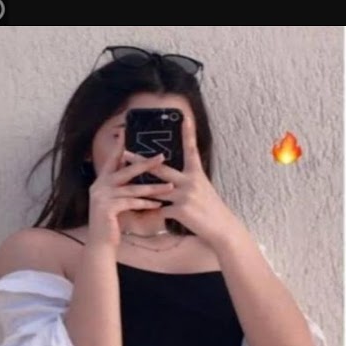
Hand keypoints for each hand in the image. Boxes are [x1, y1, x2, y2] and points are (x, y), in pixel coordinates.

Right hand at [87, 135, 173, 248]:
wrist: (100, 244)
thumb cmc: (112, 223)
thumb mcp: (117, 201)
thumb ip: (124, 188)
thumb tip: (137, 175)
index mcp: (101, 181)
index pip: (112, 160)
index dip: (120, 147)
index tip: (127, 132)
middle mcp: (99, 186)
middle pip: (126, 170)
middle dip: (145, 163)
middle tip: (162, 156)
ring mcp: (101, 196)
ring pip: (132, 188)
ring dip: (153, 187)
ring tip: (169, 186)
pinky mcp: (107, 208)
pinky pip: (131, 203)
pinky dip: (146, 203)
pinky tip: (159, 204)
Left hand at [124, 113, 232, 247]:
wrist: (221, 227)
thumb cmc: (210, 207)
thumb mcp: (202, 188)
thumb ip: (187, 180)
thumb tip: (171, 177)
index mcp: (196, 173)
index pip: (191, 149)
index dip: (188, 133)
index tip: (184, 117)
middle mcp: (191, 181)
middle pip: (161, 169)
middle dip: (141, 161)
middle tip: (126, 152)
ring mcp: (185, 196)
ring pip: (156, 190)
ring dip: (139, 188)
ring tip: (124, 183)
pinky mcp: (181, 211)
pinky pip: (161, 210)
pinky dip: (153, 213)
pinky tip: (143, 215)